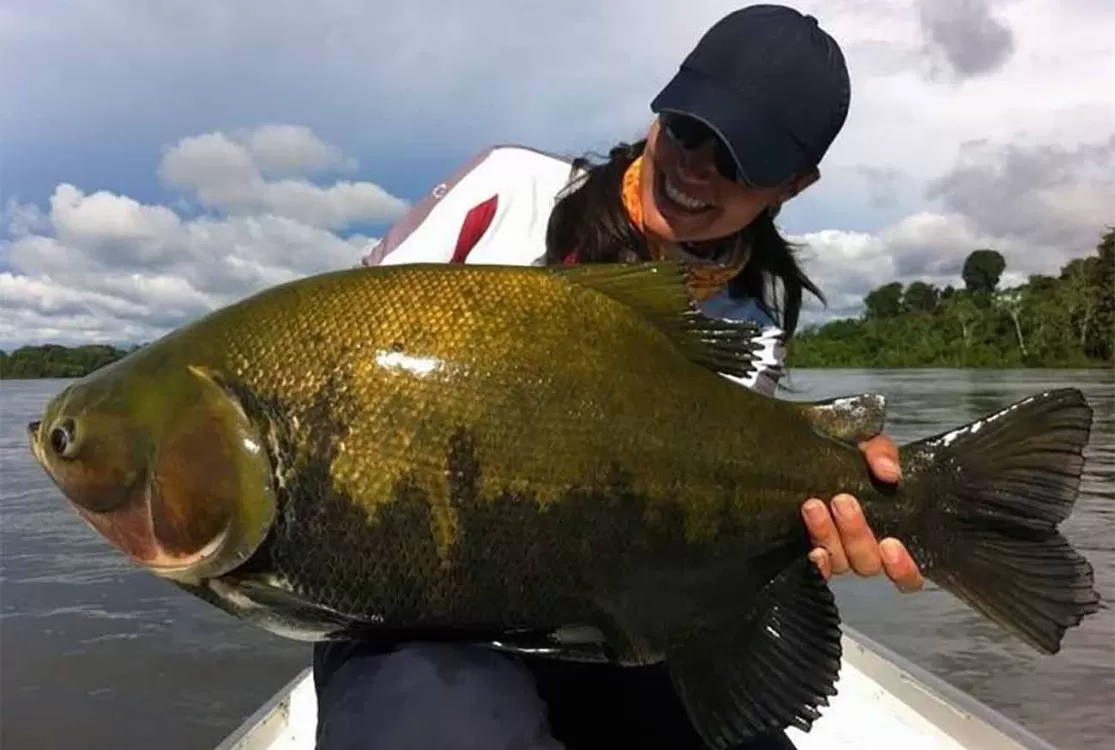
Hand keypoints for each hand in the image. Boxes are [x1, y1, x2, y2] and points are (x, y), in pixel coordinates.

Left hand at [801, 434, 924, 592]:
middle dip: (856, 532)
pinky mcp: (806, 553)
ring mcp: (834, 553)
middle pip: (867, 562)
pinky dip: (817, 563)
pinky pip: (815, 570)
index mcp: (886, 529)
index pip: (906, 572)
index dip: (903, 568)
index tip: (892, 543)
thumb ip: (882, 453)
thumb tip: (889, 472)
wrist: (804, 444)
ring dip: (828, 535)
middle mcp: (861, 548)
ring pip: (839, 562)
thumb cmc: (843, 453)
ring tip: (814, 505)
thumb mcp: (867, 444)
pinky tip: (813, 550)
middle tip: (842, 500)